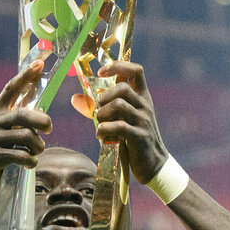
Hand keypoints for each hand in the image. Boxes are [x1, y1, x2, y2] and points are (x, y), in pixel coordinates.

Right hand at [0, 61, 52, 200]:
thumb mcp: (0, 131)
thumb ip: (15, 121)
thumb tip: (42, 115)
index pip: (10, 89)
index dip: (25, 76)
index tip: (39, 63)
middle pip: (23, 114)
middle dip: (41, 120)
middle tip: (49, 128)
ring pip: (26, 136)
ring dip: (38, 146)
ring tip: (37, 151)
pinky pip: (20, 155)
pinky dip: (30, 160)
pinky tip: (30, 163)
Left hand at [90, 61, 168, 184]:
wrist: (154, 164)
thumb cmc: (133, 139)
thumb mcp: (121, 119)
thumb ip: (103, 107)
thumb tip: (75, 98)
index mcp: (142, 97)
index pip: (136, 70)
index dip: (118, 66)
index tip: (102, 72)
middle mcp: (145, 106)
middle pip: (122, 88)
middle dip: (104, 97)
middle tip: (99, 110)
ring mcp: (144, 121)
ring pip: (119, 105)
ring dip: (102, 114)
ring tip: (101, 124)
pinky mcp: (139, 136)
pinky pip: (118, 126)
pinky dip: (104, 129)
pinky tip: (101, 135)